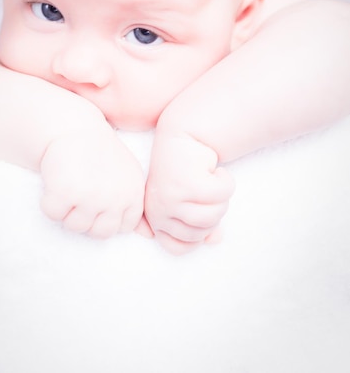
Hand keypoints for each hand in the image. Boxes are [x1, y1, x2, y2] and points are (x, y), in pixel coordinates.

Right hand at [40, 123, 144, 238]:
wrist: (74, 127)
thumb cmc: (101, 154)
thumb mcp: (127, 176)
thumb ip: (134, 205)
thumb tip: (150, 237)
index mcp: (134, 193)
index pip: (123, 228)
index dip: (107, 216)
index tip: (99, 197)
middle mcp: (116, 197)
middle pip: (99, 233)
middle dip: (87, 217)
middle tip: (82, 191)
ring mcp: (91, 196)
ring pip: (74, 226)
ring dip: (67, 210)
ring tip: (71, 183)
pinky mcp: (65, 191)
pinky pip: (52, 213)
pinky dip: (48, 201)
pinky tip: (57, 180)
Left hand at [144, 131, 234, 253]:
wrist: (183, 133)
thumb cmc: (188, 171)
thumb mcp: (191, 200)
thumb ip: (202, 223)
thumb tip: (215, 240)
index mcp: (155, 218)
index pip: (178, 248)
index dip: (198, 234)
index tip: (201, 211)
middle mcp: (159, 210)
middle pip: (200, 233)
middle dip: (214, 212)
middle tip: (208, 189)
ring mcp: (171, 197)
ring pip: (212, 216)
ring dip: (222, 197)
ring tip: (213, 179)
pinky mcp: (186, 182)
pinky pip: (220, 195)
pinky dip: (226, 182)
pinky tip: (216, 169)